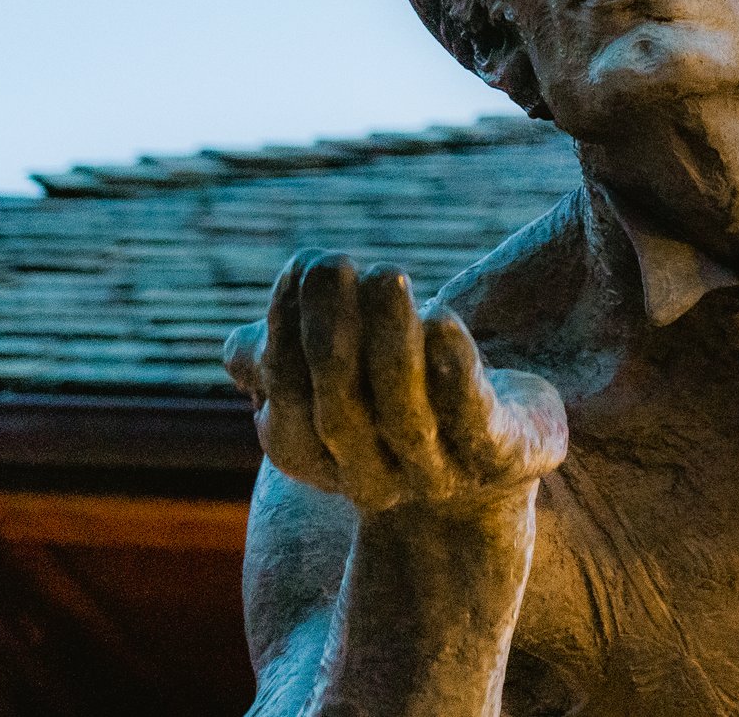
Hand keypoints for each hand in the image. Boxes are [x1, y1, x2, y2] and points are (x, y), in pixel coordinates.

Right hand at [224, 251, 567, 512]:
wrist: (487, 474)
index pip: (287, 401)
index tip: (302, 263)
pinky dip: (455, 372)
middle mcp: (370, 477)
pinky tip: (443, 321)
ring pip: (406, 417)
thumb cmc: (394, 405)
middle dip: (331, 335)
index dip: (286, 333)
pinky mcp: (501, 458)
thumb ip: (288, 360)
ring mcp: (438, 475)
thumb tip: (236, 352)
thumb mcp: (337, 381)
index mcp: (315, 456)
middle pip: (339, 414)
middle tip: (333, 261)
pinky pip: (473, 421)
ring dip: (391, 342)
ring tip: (386, 273)